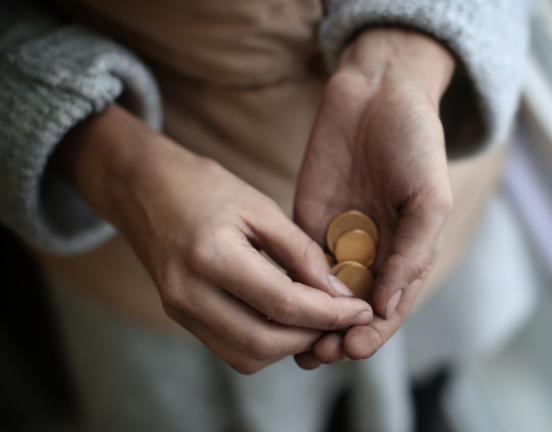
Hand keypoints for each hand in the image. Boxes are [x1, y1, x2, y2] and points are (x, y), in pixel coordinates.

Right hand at [53, 105, 373, 373]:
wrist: (143, 187)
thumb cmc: (203, 186)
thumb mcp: (259, 206)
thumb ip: (299, 251)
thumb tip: (337, 293)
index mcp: (210, 256)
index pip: (282, 305)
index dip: (329, 313)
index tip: (361, 309)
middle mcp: (189, 293)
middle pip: (264, 344)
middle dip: (313, 336)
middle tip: (345, 318)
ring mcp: (179, 310)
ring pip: (246, 356)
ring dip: (290, 346)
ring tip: (320, 320)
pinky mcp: (180, 317)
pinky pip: (229, 348)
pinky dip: (265, 343)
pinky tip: (288, 319)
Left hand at [293, 29, 454, 365]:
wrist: (378, 90)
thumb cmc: (415, 141)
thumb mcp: (429, 197)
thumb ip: (412, 252)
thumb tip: (388, 306)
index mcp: (408, 252)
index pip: (391, 307)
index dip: (374, 332)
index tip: (353, 346)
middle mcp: (375, 253)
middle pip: (355, 310)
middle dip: (339, 335)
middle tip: (319, 351)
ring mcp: (340, 238)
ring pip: (323, 296)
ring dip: (311, 322)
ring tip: (297, 343)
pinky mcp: (308, 220)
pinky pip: (297, 263)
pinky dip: (289, 288)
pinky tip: (277, 304)